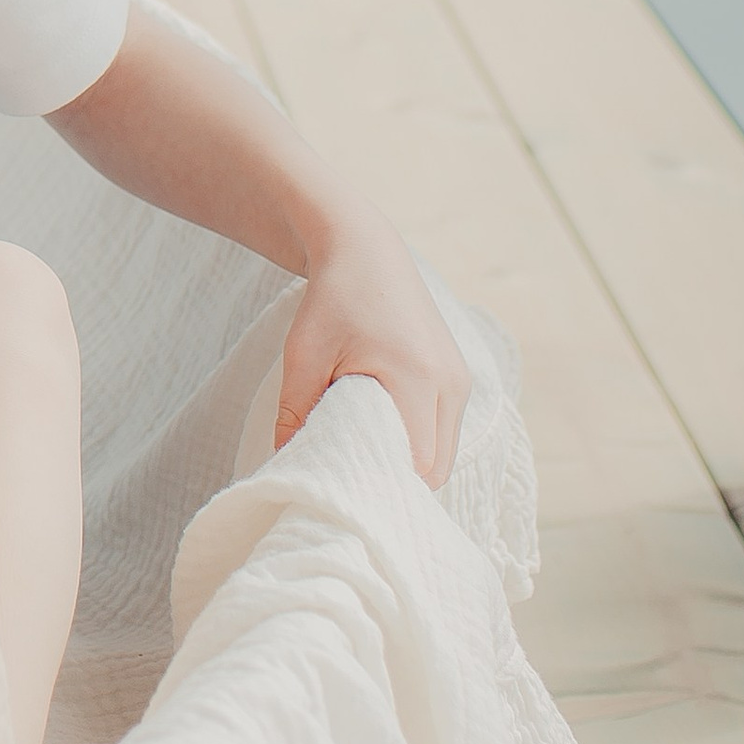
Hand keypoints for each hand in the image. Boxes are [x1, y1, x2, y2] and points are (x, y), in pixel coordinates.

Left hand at [277, 216, 471, 488]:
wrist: (364, 250)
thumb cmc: (331, 299)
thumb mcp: (303, 357)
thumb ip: (295, 416)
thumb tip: (284, 466)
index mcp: (418, 379)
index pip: (418, 465)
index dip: (385, 486)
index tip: (348, 494)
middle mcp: (451, 383)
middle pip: (436, 468)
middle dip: (396, 483)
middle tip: (350, 486)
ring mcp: (460, 379)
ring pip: (443, 453)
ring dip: (408, 463)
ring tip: (361, 461)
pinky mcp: (456, 375)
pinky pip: (444, 429)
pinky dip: (418, 442)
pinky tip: (379, 438)